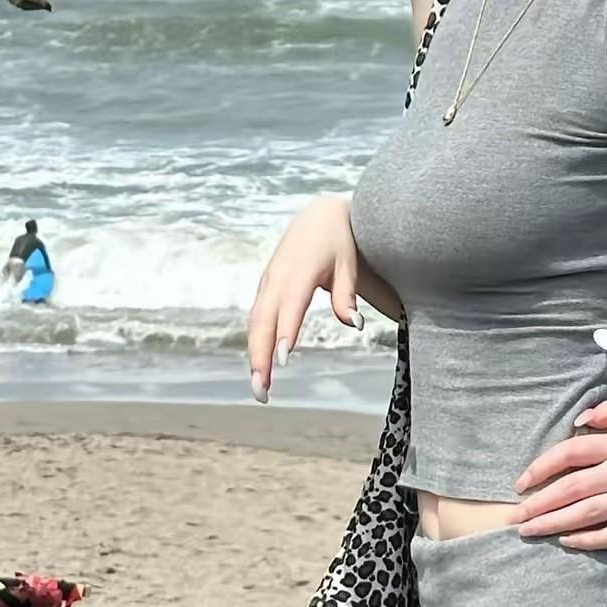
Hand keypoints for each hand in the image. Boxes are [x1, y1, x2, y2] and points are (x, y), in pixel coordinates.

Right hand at [245, 196, 363, 403]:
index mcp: (299, 271)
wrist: (320, 215)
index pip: (290, 306)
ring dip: (254, 355)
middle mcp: (277, 279)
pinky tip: (259, 366)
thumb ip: (347, 294)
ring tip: (260, 387)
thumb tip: (353, 323)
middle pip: (262, 322)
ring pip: (255, 323)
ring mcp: (268, 283)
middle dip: (259, 357)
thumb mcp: (349, 264)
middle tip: (262, 390)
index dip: (284, 332)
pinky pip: (257, 318)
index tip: (282, 359)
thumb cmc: (339, 239)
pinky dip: (255, 343)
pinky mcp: (266, 287)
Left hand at [511, 400, 606, 549]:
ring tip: (529, 531)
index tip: (521, 483)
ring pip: (587, 513)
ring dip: (554, 523)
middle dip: (540, 503)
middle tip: (515, 516)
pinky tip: (565, 541)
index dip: (542, 467)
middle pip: (573, 488)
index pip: (571, 453)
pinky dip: (587, 540)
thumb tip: (579, 419)